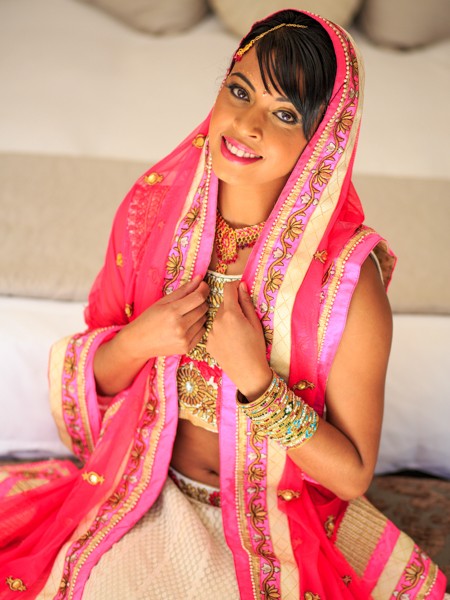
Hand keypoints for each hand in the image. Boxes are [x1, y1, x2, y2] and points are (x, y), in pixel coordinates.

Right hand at [120, 275, 208, 360]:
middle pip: (203, 308)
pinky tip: (186, 326)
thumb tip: (200, 278)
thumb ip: (183, 290)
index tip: (202, 286)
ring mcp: (184, 339)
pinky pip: (202, 332)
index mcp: (172, 312)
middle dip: (200, 301)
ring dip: (199, 314)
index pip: (198, 298)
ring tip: (185, 315)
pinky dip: (198, 327)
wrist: (139, 342)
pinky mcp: (187, 348)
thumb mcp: (162, 301)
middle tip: (191, 300)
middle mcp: (180, 326)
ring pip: (204, 320)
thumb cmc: (148, 319)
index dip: (204, 289)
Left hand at [206, 281, 271, 399]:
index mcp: (230, 314)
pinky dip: (220, 331)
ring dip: (225, 319)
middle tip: (243, 319)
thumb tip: (241, 285)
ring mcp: (210, 333)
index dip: (235, 286)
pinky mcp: (207, 343)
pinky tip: (230, 342)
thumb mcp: (255, 323)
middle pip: (223, 304)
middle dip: (232, 306)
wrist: (248, 373)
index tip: (240, 289)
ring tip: (237, 333)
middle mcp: (217, 321)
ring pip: (217, 318)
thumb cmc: (256, 347)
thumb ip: (246, 302)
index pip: (228, 289)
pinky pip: (214, 330)